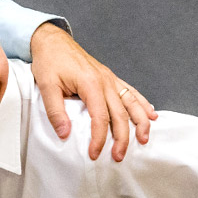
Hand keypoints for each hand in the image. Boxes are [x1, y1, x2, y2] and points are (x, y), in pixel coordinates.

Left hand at [29, 23, 157, 161]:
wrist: (52, 41)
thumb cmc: (49, 61)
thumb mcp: (46, 86)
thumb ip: (55, 111)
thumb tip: (65, 134)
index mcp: (91, 84)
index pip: (100, 118)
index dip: (99, 138)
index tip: (94, 154)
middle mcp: (105, 81)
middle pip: (120, 114)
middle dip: (122, 138)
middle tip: (118, 156)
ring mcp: (110, 78)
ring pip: (132, 103)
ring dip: (141, 122)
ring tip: (144, 139)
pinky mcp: (110, 77)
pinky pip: (130, 92)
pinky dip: (142, 104)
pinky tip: (151, 114)